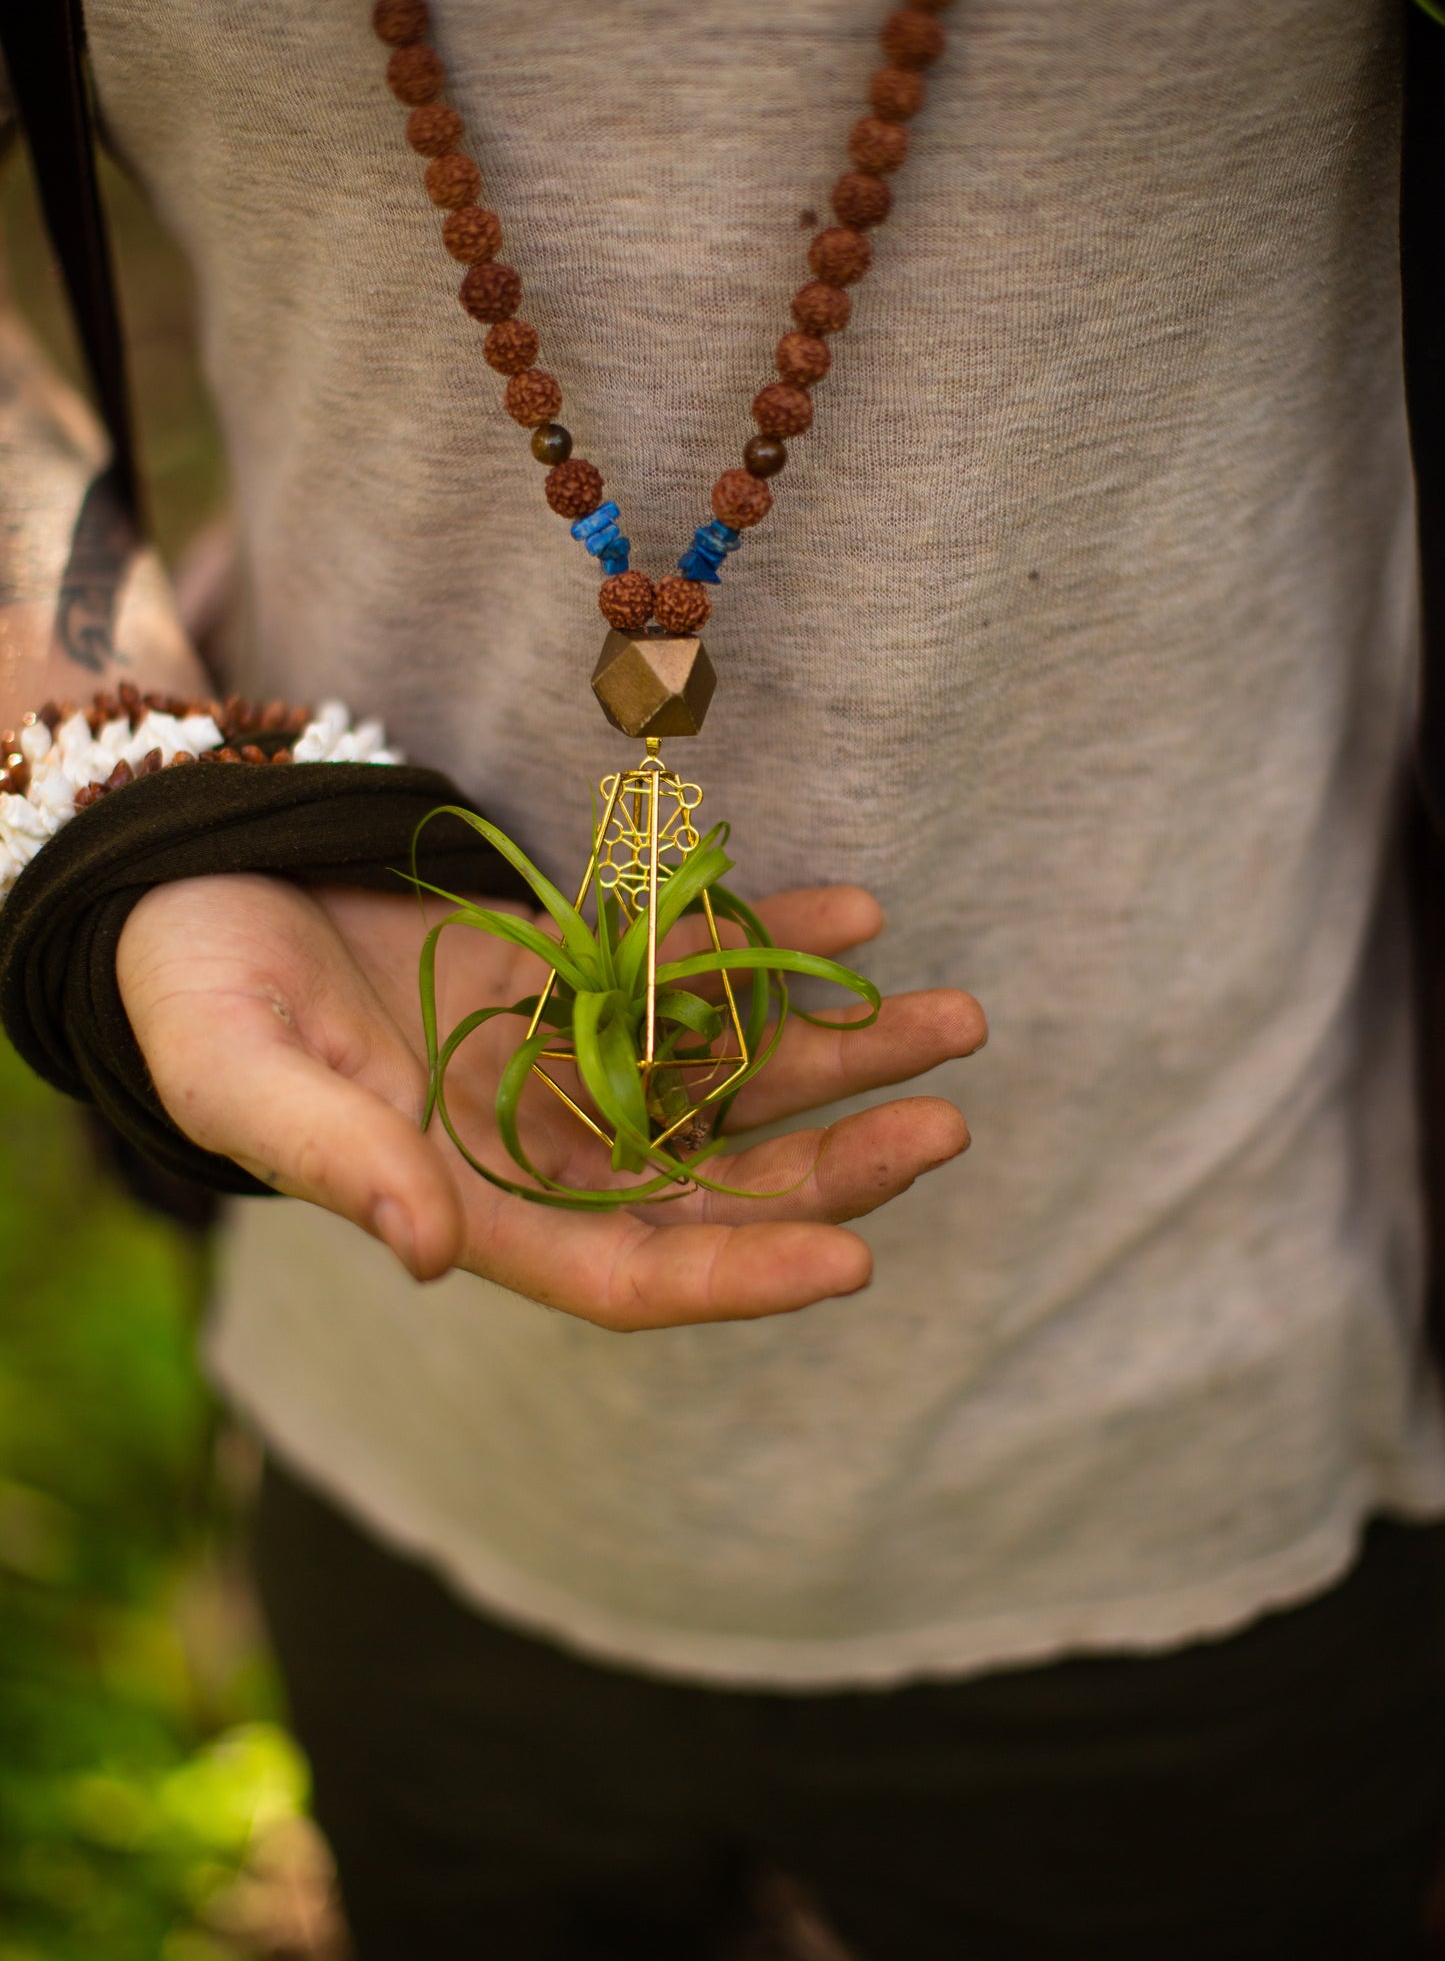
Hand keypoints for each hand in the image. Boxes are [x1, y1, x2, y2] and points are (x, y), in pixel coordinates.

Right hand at [117, 874, 985, 1328]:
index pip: (628, 1271)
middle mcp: (541, 1143)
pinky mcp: (579, 965)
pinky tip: (855, 919)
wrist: (194, 882)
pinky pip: (694, 966)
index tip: (856, 1259)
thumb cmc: (194, 996)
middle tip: (946, 1122)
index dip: (738, 1274)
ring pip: (731, 1074)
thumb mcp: (247, 1079)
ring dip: (838, 1051)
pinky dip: (770, 947)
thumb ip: (339, 1160)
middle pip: (715, 1179)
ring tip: (953, 1018)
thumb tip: (429, 1252)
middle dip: (832, 1161)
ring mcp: (570, 1052)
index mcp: (472, 1203)